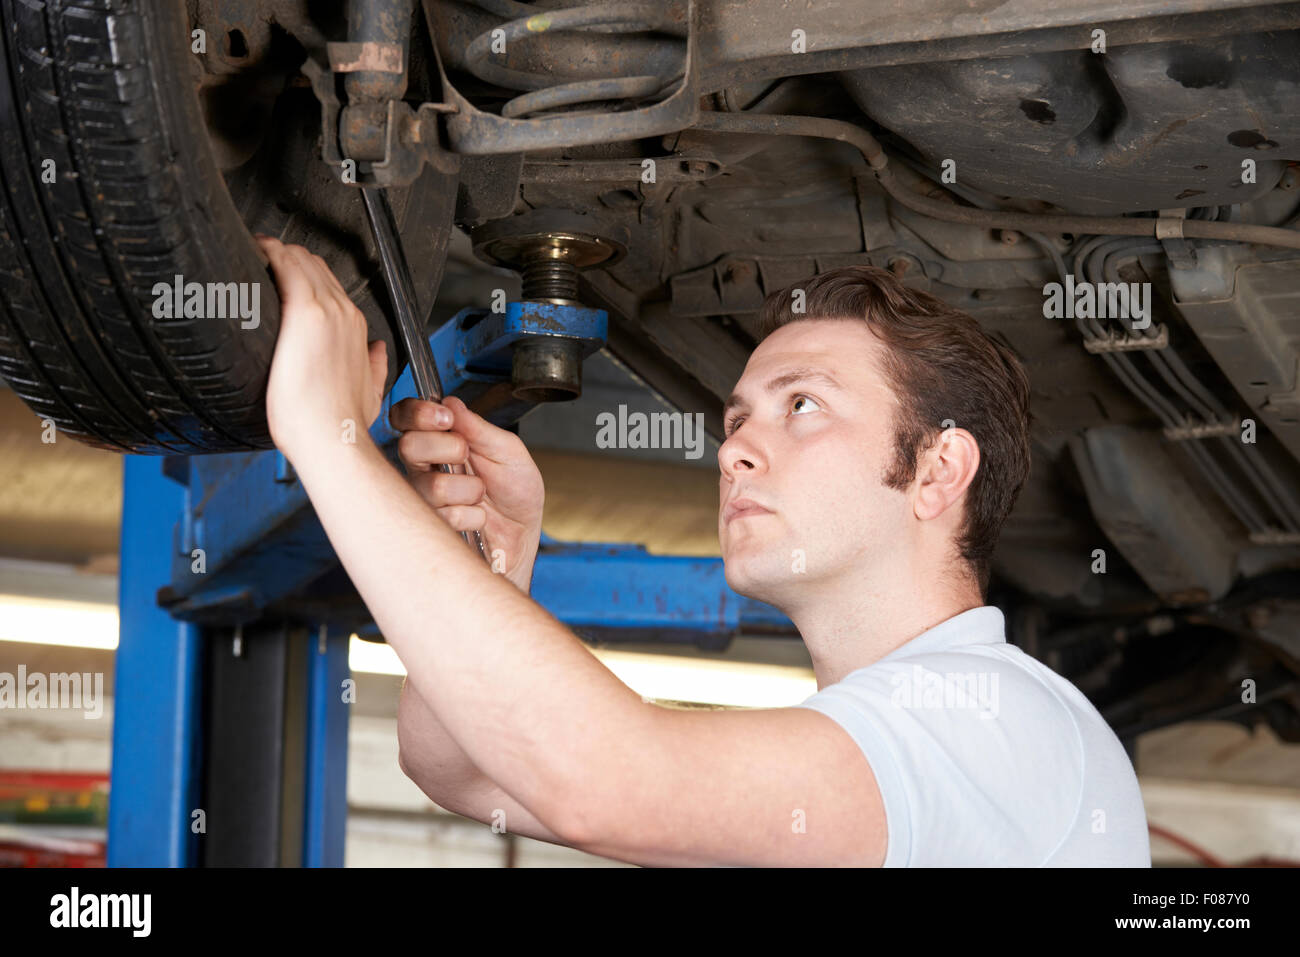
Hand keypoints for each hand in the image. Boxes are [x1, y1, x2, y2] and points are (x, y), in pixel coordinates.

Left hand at [257, 235, 388, 458]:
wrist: (333, 436)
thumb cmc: (343, 423)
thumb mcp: (372, 394)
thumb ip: (375, 368)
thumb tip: (377, 352)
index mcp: (356, 328)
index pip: (328, 282)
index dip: (302, 272)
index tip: (281, 273)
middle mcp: (344, 313)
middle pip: (313, 264)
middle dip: (286, 258)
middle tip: (261, 263)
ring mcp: (326, 310)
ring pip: (300, 258)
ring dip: (276, 254)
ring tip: (254, 258)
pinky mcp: (304, 313)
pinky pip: (284, 265)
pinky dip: (268, 254)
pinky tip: (255, 254)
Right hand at [390, 395, 544, 592]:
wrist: (524, 534)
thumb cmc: (516, 492)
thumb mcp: (508, 451)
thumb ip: (479, 429)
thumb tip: (452, 403)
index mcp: (440, 441)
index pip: (406, 418)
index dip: (417, 413)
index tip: (444, 417)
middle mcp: (424, 467)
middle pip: (409, 446)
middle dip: (447, 448)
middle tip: (467, 457)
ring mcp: (424, 498)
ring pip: (431, 485)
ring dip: (468, 489)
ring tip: (481, 494)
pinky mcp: (431, 526)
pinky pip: (445, 515)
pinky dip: (472, 515)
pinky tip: (479, 516)